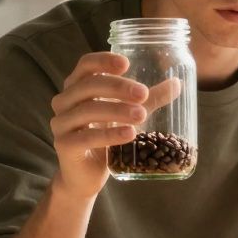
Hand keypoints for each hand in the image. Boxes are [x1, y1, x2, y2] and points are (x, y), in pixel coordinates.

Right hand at [49, 52, 147, 198]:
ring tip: (141, 115)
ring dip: (117, 110)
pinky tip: (129, 134)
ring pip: (88, 110)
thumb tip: (177, 84)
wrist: (84, 176)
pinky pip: (86, 137)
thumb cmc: (104, 139)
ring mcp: (61, 123)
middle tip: (144, 94)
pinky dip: (109, 135)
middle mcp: (64, 102)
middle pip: (89, 85)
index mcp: (76, 87)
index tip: (126, 64)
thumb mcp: (127, 115)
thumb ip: (148, 100)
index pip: (86, 65)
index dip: (104, 61)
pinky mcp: (64, 145)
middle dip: (118, 88)